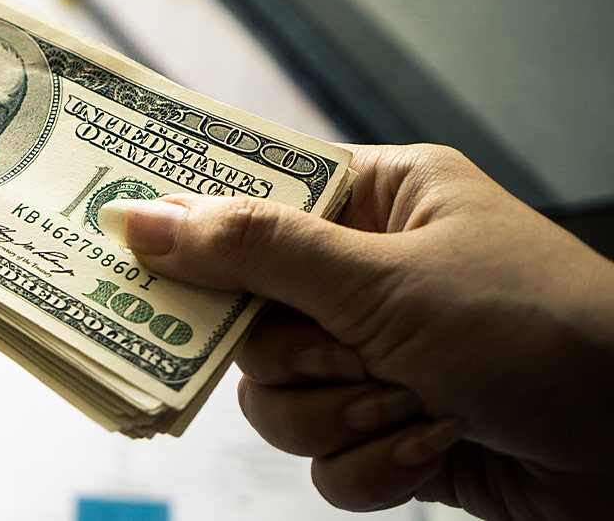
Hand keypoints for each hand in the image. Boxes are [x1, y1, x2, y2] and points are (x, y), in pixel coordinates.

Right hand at [100, 144, 613, 519]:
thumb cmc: (537, 325)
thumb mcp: (384, 278)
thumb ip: (255, 250)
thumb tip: (142, 218)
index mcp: (372, 202)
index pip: (249, 197)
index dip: (190, 223)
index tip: (123, 242)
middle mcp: (365, 275)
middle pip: (245, 315)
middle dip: (297, 354)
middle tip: (345, 350)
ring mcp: (375, 355)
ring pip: (273, 396)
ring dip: (338, 415)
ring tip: (410, 403)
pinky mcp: (390, 429)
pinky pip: (321, 458)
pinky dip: (372, 463)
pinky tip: (435, 444)